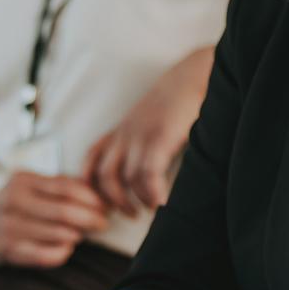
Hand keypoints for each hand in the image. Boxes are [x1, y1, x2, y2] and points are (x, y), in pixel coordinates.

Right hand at [0, 171, 108, 267]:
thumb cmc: (24, 201)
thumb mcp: (38, 184)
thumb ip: (66, 185)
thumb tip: (100, 195)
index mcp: (22, 180)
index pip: (65, 188)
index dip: (90, 198)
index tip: (104, 206)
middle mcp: (12, 202)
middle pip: (63, 212)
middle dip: (90, 218)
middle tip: (102, 223)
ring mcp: (9, 227)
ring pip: (57, 234)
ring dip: (77, 234)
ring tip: (83, 233)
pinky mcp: (10, 250)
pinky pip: (45, 256)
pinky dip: (63, 252)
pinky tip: (68, 247)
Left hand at [83, 49, 212, 214]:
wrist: (197, 74)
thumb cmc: (181, 98)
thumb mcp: (152, 118)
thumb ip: (145, 138)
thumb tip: (149, 167)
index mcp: (122, 129)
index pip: (92, 158)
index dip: (91, 184)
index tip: (103, 201)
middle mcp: (126, 133)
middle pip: (103, 175)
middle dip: (113, 201)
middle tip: (129, 214)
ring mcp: (142, 136)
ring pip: (126, 179)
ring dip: (138, 200)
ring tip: (151, 208)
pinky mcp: (160, 139)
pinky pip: (148, 175)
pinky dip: (154, 193)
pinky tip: (163, 202)